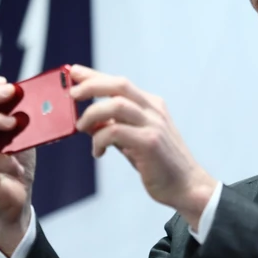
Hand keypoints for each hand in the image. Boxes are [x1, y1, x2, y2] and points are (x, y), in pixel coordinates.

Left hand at [69, 65, 216, 227]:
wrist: (186, 186)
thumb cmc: (159, 164)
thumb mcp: (134, 140)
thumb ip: (115, 128)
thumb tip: (88, 122)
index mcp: (150, 105)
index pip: (119, 82)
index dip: (94, 75)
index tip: (73, 72)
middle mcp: (153, 110)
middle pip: (119, 85)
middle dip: (92, 85)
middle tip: (72, 94)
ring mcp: (153, 124)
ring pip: (116, 105)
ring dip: (92, 114)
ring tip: (81, 127)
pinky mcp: (150, 142)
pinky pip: (115, 132)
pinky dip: (99, 139)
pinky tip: (98, 151)